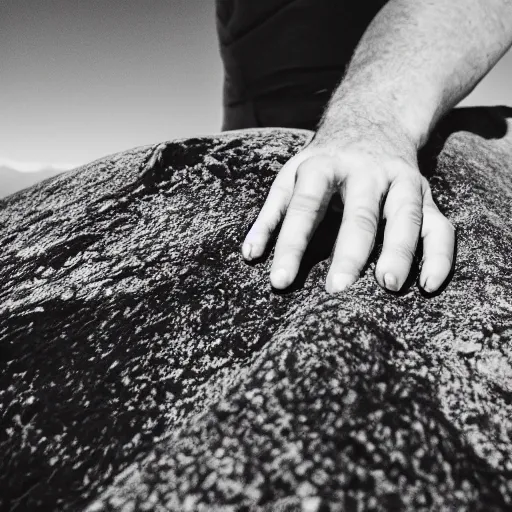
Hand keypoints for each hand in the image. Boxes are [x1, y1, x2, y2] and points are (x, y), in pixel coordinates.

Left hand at [241, 122, 454, 293]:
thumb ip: (271, 215)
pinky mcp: (425, 194)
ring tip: (387, 286)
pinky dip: (439, 255)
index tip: (280, 282)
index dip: (291, 246)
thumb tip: (250, 256)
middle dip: (350, 252)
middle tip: (337, 289)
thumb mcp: (291, 176)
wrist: (372, 118)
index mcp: (323, 166)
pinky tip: (429, 284)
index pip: (304, 208)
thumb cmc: (323, 161)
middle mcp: (365, 171)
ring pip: (406, 216)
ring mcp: (400, 181)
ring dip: (399, 251)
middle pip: (360, 213)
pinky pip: (440, 225)